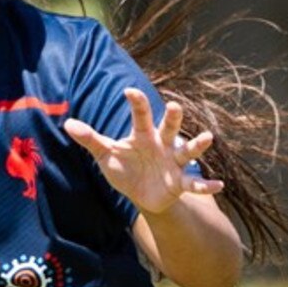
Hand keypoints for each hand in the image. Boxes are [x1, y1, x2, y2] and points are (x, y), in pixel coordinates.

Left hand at [64, 88, 222, 213]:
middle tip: (175, 106)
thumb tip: (68, 124)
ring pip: (188, 151)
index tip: (129, 90)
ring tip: (208, 138)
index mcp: (143, 135)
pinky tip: (219, 184)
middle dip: (173, 117)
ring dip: (198, 145)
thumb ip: (90, 139)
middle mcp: (162, 144)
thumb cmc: (125, 168)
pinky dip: (206, 184)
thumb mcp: (106, 155)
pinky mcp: (181, 183)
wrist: (141, 195)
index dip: (136, 103)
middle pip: (169, 127)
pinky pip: (195, 183)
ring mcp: (174, 162)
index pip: (140, 116)